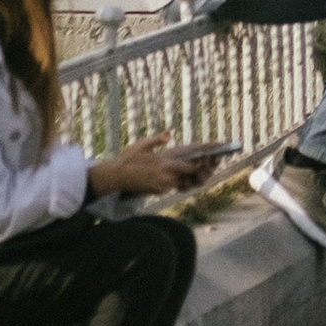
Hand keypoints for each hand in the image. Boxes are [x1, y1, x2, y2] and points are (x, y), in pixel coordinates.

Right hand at [89, 137, 208, 196]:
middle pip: (189, 177)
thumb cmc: (128, 158)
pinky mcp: (156, 192)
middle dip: (199, 172)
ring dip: (189, 177)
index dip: (201, 164)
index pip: (190, 168)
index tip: (209, 159)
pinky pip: (172, 186)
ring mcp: (161, 187)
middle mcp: (165, 179)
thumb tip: (169, 134)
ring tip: (198, 169)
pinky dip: (178, 181)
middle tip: (210, 165)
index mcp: (164, 166)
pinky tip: (182, 174)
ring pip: (181, 183)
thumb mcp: (143, 144)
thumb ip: (158, 139)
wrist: (115, 177)